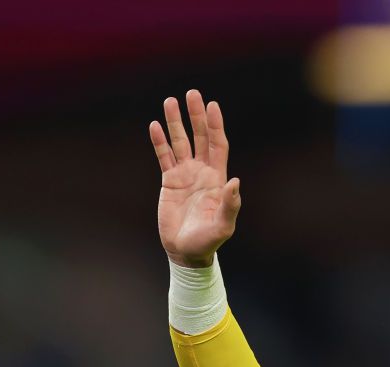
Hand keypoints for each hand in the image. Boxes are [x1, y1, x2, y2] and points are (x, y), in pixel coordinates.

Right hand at [149, 89, 239, 267]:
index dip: (215, 126)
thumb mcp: (223, 225)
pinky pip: (163, 157)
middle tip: (192, 94)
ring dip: (176, 123)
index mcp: (218, 179)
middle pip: (200, 137)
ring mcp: (185, 175)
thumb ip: (230, 204)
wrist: (186, 251)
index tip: (213, 105)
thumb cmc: (208, 240)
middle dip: (196, 116)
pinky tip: (154, 125)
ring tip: (170, 101)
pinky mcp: (169, 182)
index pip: (218, 145)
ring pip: (180, 143)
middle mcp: (202, 172)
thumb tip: (235, 182)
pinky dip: (159, 142)